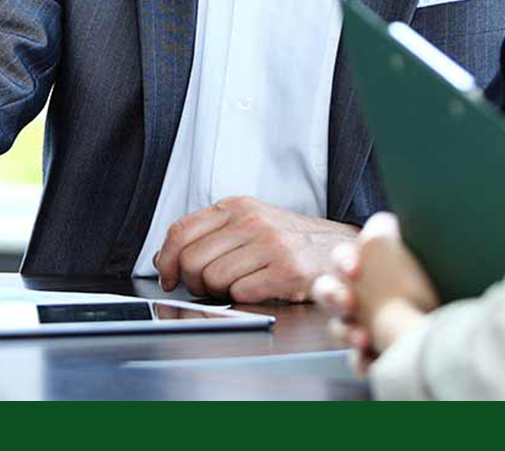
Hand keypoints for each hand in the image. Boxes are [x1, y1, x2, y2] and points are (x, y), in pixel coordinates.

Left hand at [154, 195, 357, 301]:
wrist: (341, 250)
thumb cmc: (290, 241)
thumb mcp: (247, 225)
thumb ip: (206, 236)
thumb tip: (164, 259)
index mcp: (236, 206)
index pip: (181, 231)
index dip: (167, 260)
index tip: (168, 277)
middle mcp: (251, 221)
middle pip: (192, 259)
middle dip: (192, 281)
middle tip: (205, 287)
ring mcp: (271, 245)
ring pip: (213, 278)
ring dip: (219, 291)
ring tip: (237, 285)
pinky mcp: (287, 271)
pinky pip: (240, 293)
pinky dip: (243, 298)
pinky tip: (258, 290)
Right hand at [313, 212, 437, 372]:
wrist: (451, 338)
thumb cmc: (424, 290)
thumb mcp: (404, 254)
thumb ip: (384, 235)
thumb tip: (383, 220)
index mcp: (367, 270)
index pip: (342, 259)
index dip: (343, 262)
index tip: (356, 270)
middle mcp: (362, 297)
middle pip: (329, 292)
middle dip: (333, 296)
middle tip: (349, 302)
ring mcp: (365, 327)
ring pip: (339, 328)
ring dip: (346, 332)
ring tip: (363, 337)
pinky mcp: (375, 358)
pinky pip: (357, 361)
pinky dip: (362, 361)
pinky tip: (372, 360)